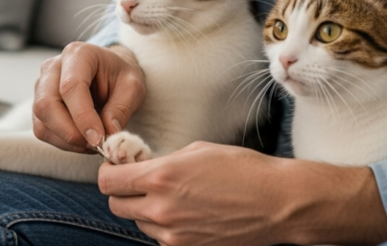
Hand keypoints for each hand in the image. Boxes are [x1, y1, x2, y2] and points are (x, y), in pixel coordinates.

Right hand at [33, 42, 145, 152]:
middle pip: (46, 105)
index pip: (71, 87)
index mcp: (77, 54)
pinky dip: (63, 142)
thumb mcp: (133, 87)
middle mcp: (52, 68)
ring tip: (93, 142)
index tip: (98, 139)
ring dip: (67, 140)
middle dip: (71, 132)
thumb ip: (121, 109)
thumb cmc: (119, 77)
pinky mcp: (39, 106)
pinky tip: (83, 140)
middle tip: (96, 144)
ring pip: (42, 121)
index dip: (83, 116)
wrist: (108, 73)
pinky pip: (43, 130)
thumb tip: (107, 134)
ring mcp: (41, 87)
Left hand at [97, 141, 386, 245]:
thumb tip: (139, 164)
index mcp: (160, 178)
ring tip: (171, 197)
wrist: (279, 203)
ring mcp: (174, 234)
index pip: (107, 181)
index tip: (119, 166)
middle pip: (116, 205)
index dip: (110, 171)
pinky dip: (164, 227)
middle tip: (140, 181)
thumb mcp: (196, 151)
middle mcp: (161, 209)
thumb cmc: (243, 170)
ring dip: (144, 210)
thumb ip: (161, 160)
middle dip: (124, 192)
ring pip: (138, 223)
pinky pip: (160, 238)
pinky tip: (185, 213)